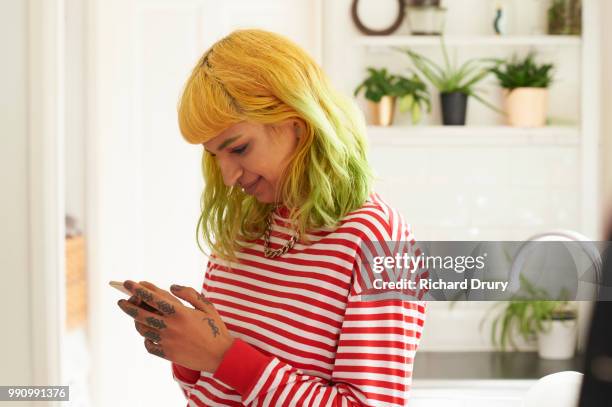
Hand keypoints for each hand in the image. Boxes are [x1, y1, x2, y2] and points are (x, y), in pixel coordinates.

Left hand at [116, 280, 233, 372]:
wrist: (220, 355)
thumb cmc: (214, 327)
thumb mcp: (206, 306)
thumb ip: (189, 293)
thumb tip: (171, 287)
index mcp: (180, 312)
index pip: (153, 298)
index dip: (139, 290)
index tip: (129, 283)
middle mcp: (170, 326)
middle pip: (141, 314)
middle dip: (128, 306)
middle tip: (121, 301)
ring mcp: (167, 341)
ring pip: (143, 330)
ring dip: (136, 322)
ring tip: (136, 317)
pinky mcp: (167, 354)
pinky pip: (149, 345)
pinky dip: (146, 339)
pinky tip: (149, 335)